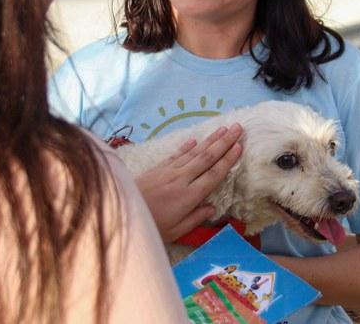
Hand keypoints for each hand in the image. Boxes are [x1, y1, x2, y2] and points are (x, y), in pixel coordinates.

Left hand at [135, 124, 242, 242]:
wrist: (120, 212)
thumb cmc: (151, 226)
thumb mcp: (176, 231)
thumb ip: (195, 218)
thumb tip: (212, 208)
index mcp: (188, 196)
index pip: (213, 175)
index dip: (227, 160)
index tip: (239, 147)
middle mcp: (180, 179)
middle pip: (206, 158)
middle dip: (223, 142)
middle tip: (237, 128)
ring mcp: (168, 171)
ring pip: (193, 152)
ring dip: (209, 140)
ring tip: (223, 128)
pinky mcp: (157, 168)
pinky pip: (175, 155)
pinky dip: (186, 146)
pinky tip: (194, 139)